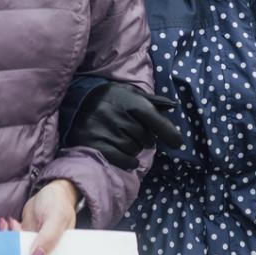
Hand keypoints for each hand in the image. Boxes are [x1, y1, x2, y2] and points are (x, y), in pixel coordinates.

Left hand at [0, 179, 78, 254]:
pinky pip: (12, 240)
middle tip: (5, 244)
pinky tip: (5, 222)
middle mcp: (46, 252)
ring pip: (17, 250)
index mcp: (59, 252)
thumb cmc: (58, 203)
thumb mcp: (56, 218)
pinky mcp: (24, 237)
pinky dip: (6, 233)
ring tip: (6, 224)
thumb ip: (47, 239)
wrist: (50, 191)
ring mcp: (33, 245)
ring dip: (8, 240)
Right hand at [66, 83, 182, 168]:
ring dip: (134, 150)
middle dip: (146, 140)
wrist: (77, 102)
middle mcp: (116, 114)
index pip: (153, 118)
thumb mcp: (129, 93)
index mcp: (128, 100)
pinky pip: (120, 159)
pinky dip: (128, 162)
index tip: (178, 143)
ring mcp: (104, 129)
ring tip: (127, 141)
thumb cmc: (110, 98)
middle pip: (144, 138)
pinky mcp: (94, 143)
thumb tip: (173, 107)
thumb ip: (151, 100)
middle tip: (139, 136)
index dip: (168, 132)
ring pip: (133, 149)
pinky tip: (129, 160)